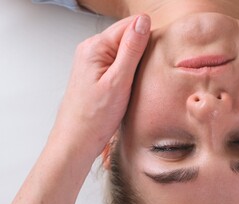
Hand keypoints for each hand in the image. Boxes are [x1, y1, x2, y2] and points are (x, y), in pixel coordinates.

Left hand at [51, 15, 150, 158]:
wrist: (76, 141)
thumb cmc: (95, 117)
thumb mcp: (119, 82)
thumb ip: (132, 50)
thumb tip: (143, 22)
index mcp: (95, 47)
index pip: (130, 26)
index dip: (148, 38)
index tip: (156, 57)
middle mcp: (91, 49)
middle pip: (126, 35)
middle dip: (142, 49)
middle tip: (149, 71)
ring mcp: (92, 60)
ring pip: (123, 49)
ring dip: (137, 60)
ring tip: (140, 79)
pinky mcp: (96, 72)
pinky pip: (118, 61)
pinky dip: (129, 69)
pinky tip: (132, 83)